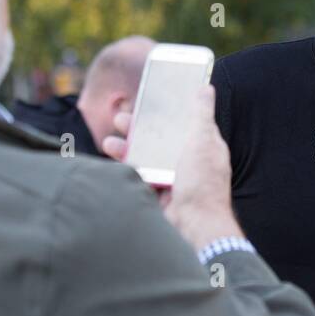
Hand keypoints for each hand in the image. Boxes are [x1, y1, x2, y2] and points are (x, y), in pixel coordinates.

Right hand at [103, 86, 238, 246]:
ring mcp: (173, 179)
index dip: (167, 111)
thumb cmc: (203, 184)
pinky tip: (113, 160)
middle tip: (120, 118)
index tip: (147, 100)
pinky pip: (140, 176)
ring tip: (109, 142)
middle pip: (161, 138)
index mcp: (203, 147)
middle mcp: (189, 162)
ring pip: (147, 157)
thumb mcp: (204, 141)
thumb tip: (205, 88)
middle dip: (139, 127)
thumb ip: (202, 114)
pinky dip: (127, 168)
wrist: (194, 228)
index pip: (184, 123)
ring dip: (128, 147)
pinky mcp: (159, 194)